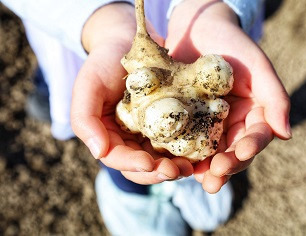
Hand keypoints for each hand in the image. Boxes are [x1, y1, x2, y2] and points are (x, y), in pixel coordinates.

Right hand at [71, 3, 192, 183]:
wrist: (127, 42)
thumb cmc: (104, 63)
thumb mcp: (88, 85)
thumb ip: (85, 119)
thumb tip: (100, 153)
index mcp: (107, 134)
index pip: (116, 158)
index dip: (131, 164)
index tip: (149, 163)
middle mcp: (127, 138)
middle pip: (140, 166)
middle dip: (157, 172)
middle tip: (176, 171)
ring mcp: (147, 132)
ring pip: (160, 159)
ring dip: (173, 167)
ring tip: (189, 167)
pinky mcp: (166, 123)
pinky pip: (174, 143)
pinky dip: (184, 151)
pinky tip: (196, 153)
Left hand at [166, 0, 290, 192]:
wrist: (198, 29)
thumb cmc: (232, 44)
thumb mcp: (257, 66)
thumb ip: (274, 97)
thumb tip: (285, 134)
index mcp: (252, 114)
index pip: (255, 137)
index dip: (250, 147)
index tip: (242, 153)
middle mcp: (231, 124)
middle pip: (232, 152)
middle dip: (226, 167)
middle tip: (214, 179)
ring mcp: (207, 125)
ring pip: (209, 153)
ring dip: (204, 169)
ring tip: (198, 179)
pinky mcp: (185, 121)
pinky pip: (185, 141)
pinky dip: (183, 154)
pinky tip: (176, 164)